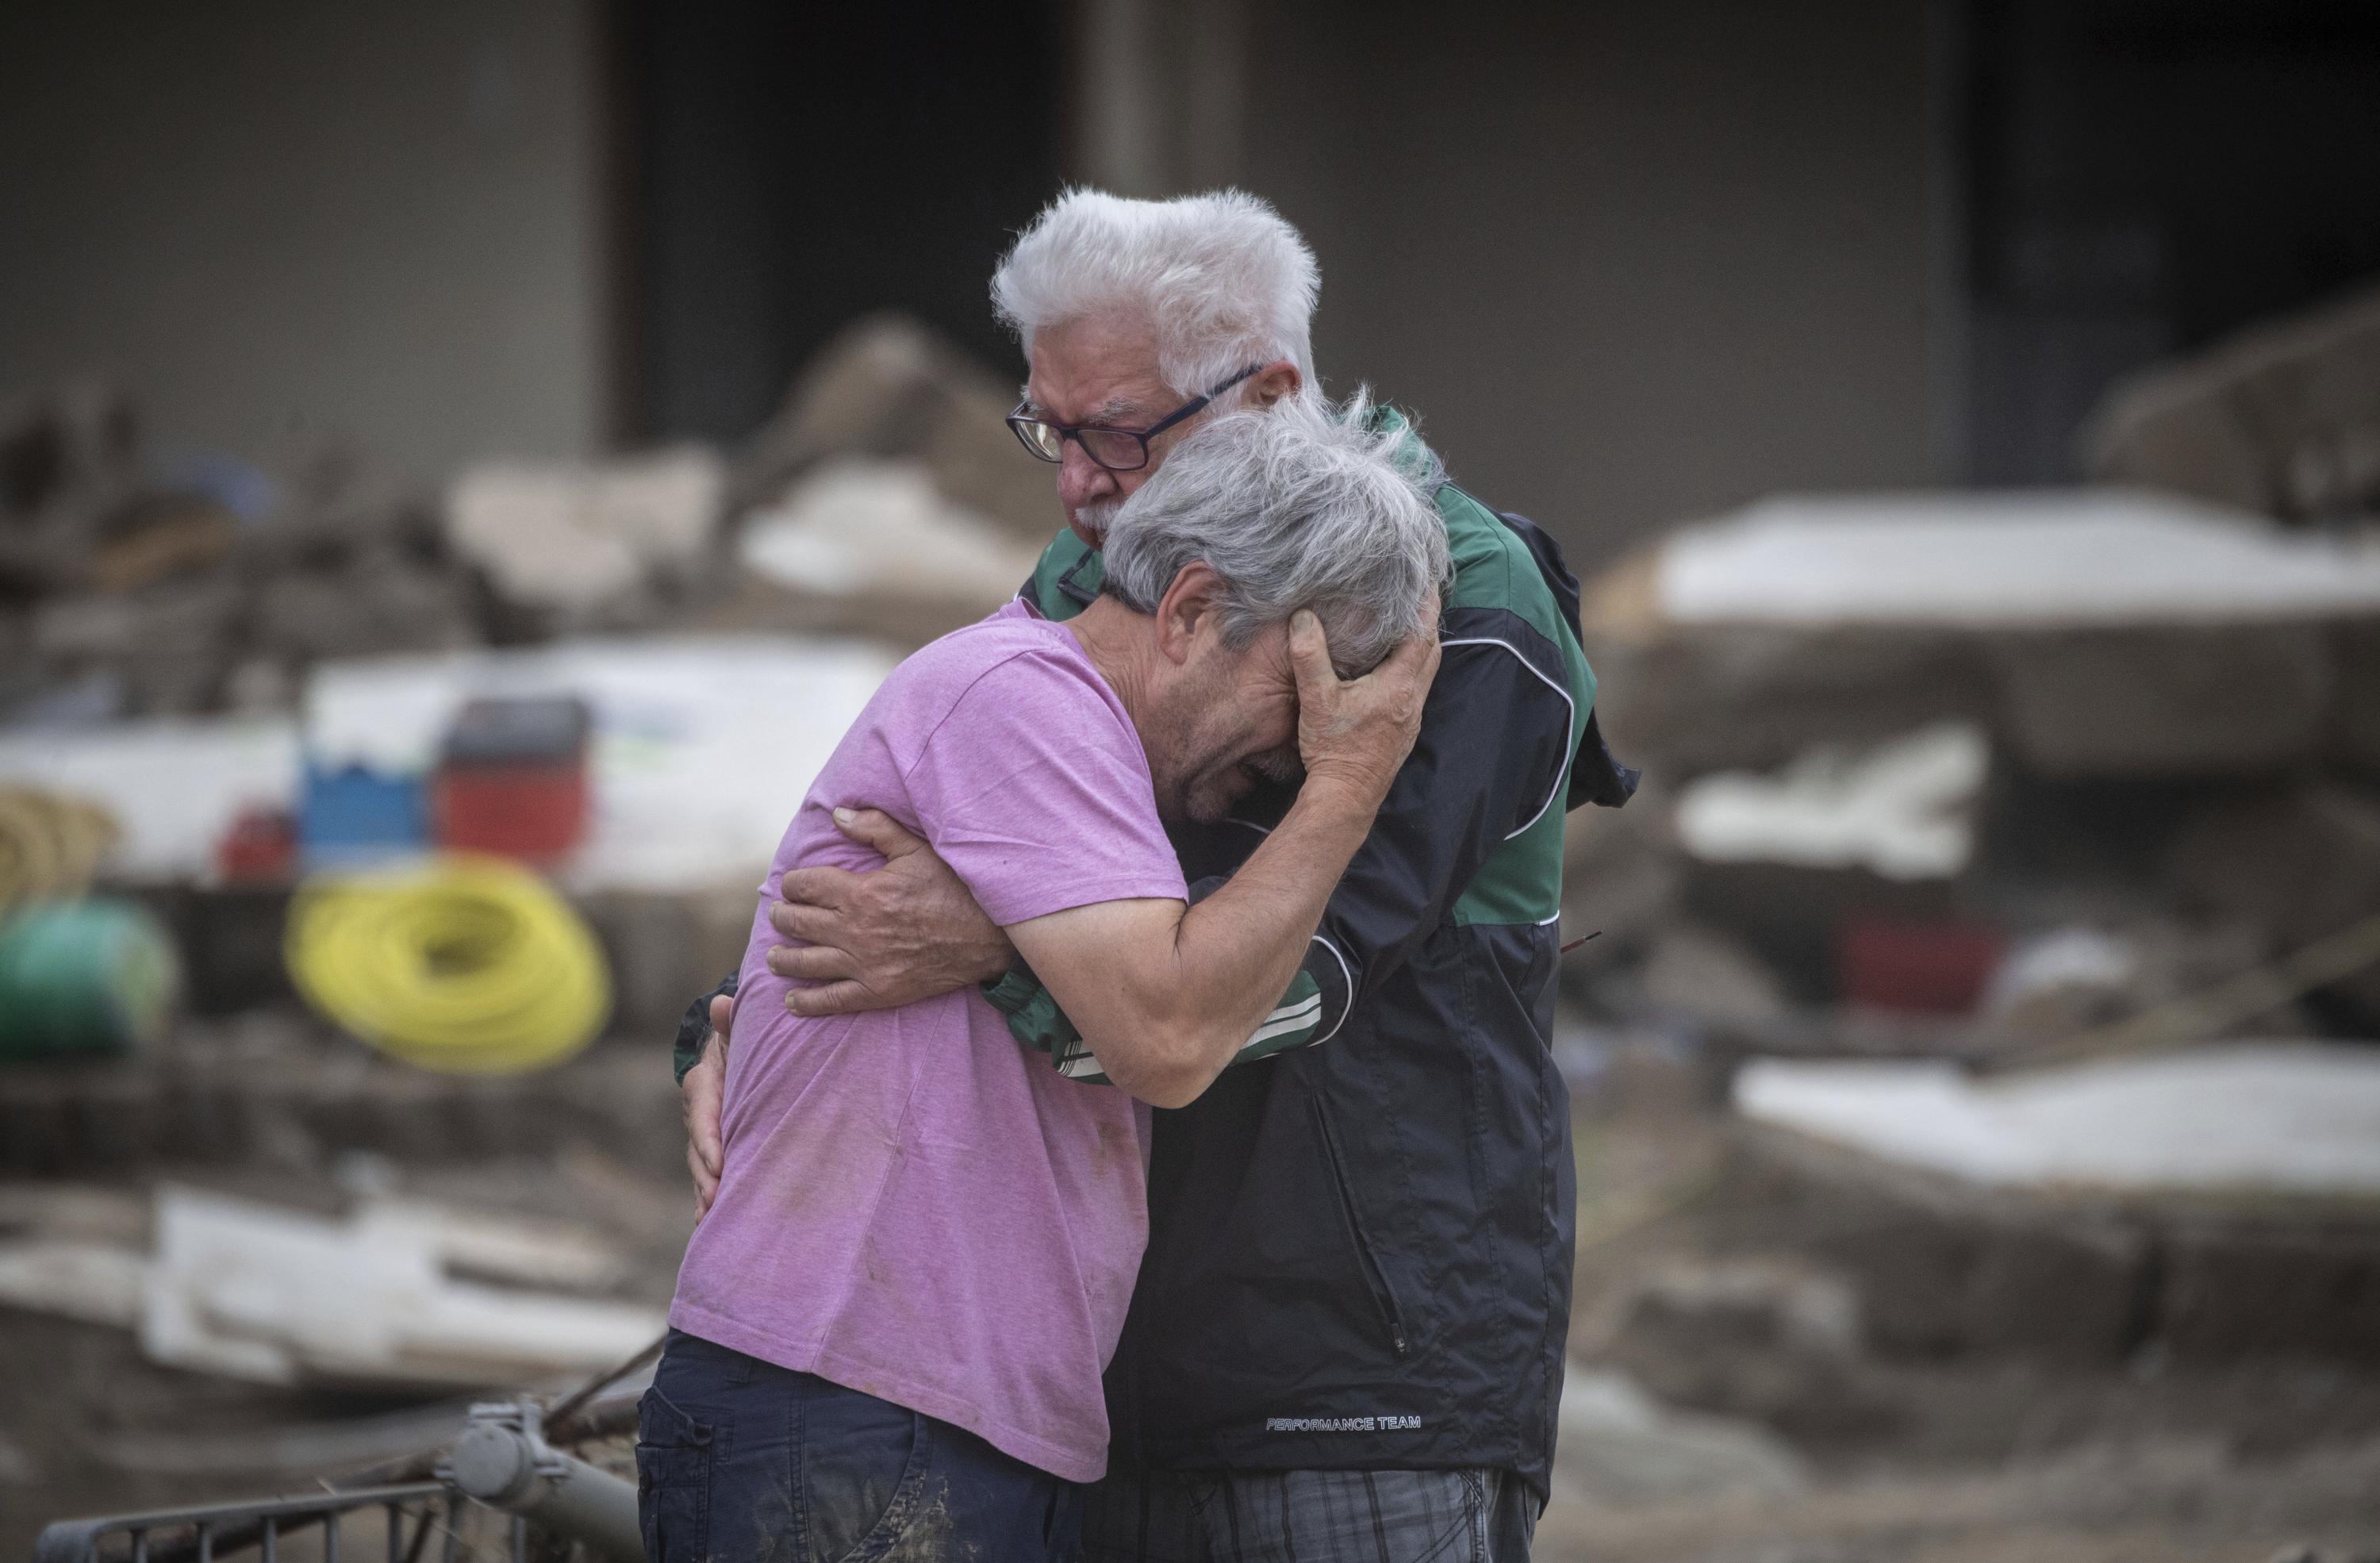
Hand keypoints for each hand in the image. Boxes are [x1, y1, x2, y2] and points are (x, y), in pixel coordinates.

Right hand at [684, 994, 729, 1220]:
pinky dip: (708, 1196)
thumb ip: (731, 1022)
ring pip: (700, 1166)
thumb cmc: (742, 1040)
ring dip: (705, 1192)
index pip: (704, 1116)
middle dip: (705, 1176)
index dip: (710, 1141)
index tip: (718, 1165)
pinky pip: (708, 1173)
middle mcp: (697, 1113)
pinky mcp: (713, 1147)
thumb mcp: (738, 1030)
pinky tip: (711, 1222)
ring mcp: (702, 1133)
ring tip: (711, 1217)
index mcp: (703, 1086)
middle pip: (698, 1149)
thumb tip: (722, 1002)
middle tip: (716, 1199)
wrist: (735, 1051)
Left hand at [764, 806, 1010, 1016]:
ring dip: (783, 958)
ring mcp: (864, 964)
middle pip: (798, 923)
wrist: (989, 937)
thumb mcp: (917, 849)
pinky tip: (791, 1001)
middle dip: (782, 917)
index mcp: (861, 891)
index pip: (806, 885)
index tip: (793, 886)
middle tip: (779, 917)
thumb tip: (837, 813)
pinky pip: (831, 1000)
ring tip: (776, 957)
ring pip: (806, 962)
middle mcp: (855, 929)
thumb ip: (875, 828)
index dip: (793, 884)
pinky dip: (806, 1002)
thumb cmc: (954, 888)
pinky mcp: (877, 991)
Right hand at [1290, 595, 1440, 804]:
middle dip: (1428, 621)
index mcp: (1398, 685)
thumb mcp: (1316, 698)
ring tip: (1410, 623)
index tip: (1428, 582)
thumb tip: (1303, 617)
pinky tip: (1397, 665)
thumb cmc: (1333, 748)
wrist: (1346, 795)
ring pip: (1427, 670)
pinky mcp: (1405, 729)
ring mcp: (1412, 716)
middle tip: (1421, 595)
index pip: (1422, 635)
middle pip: (1432, 650)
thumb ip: (1310, 655)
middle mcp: (1412, 699)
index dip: (1427, 606)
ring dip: (1423, 645)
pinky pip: (1418, 688)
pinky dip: (1414, 667)